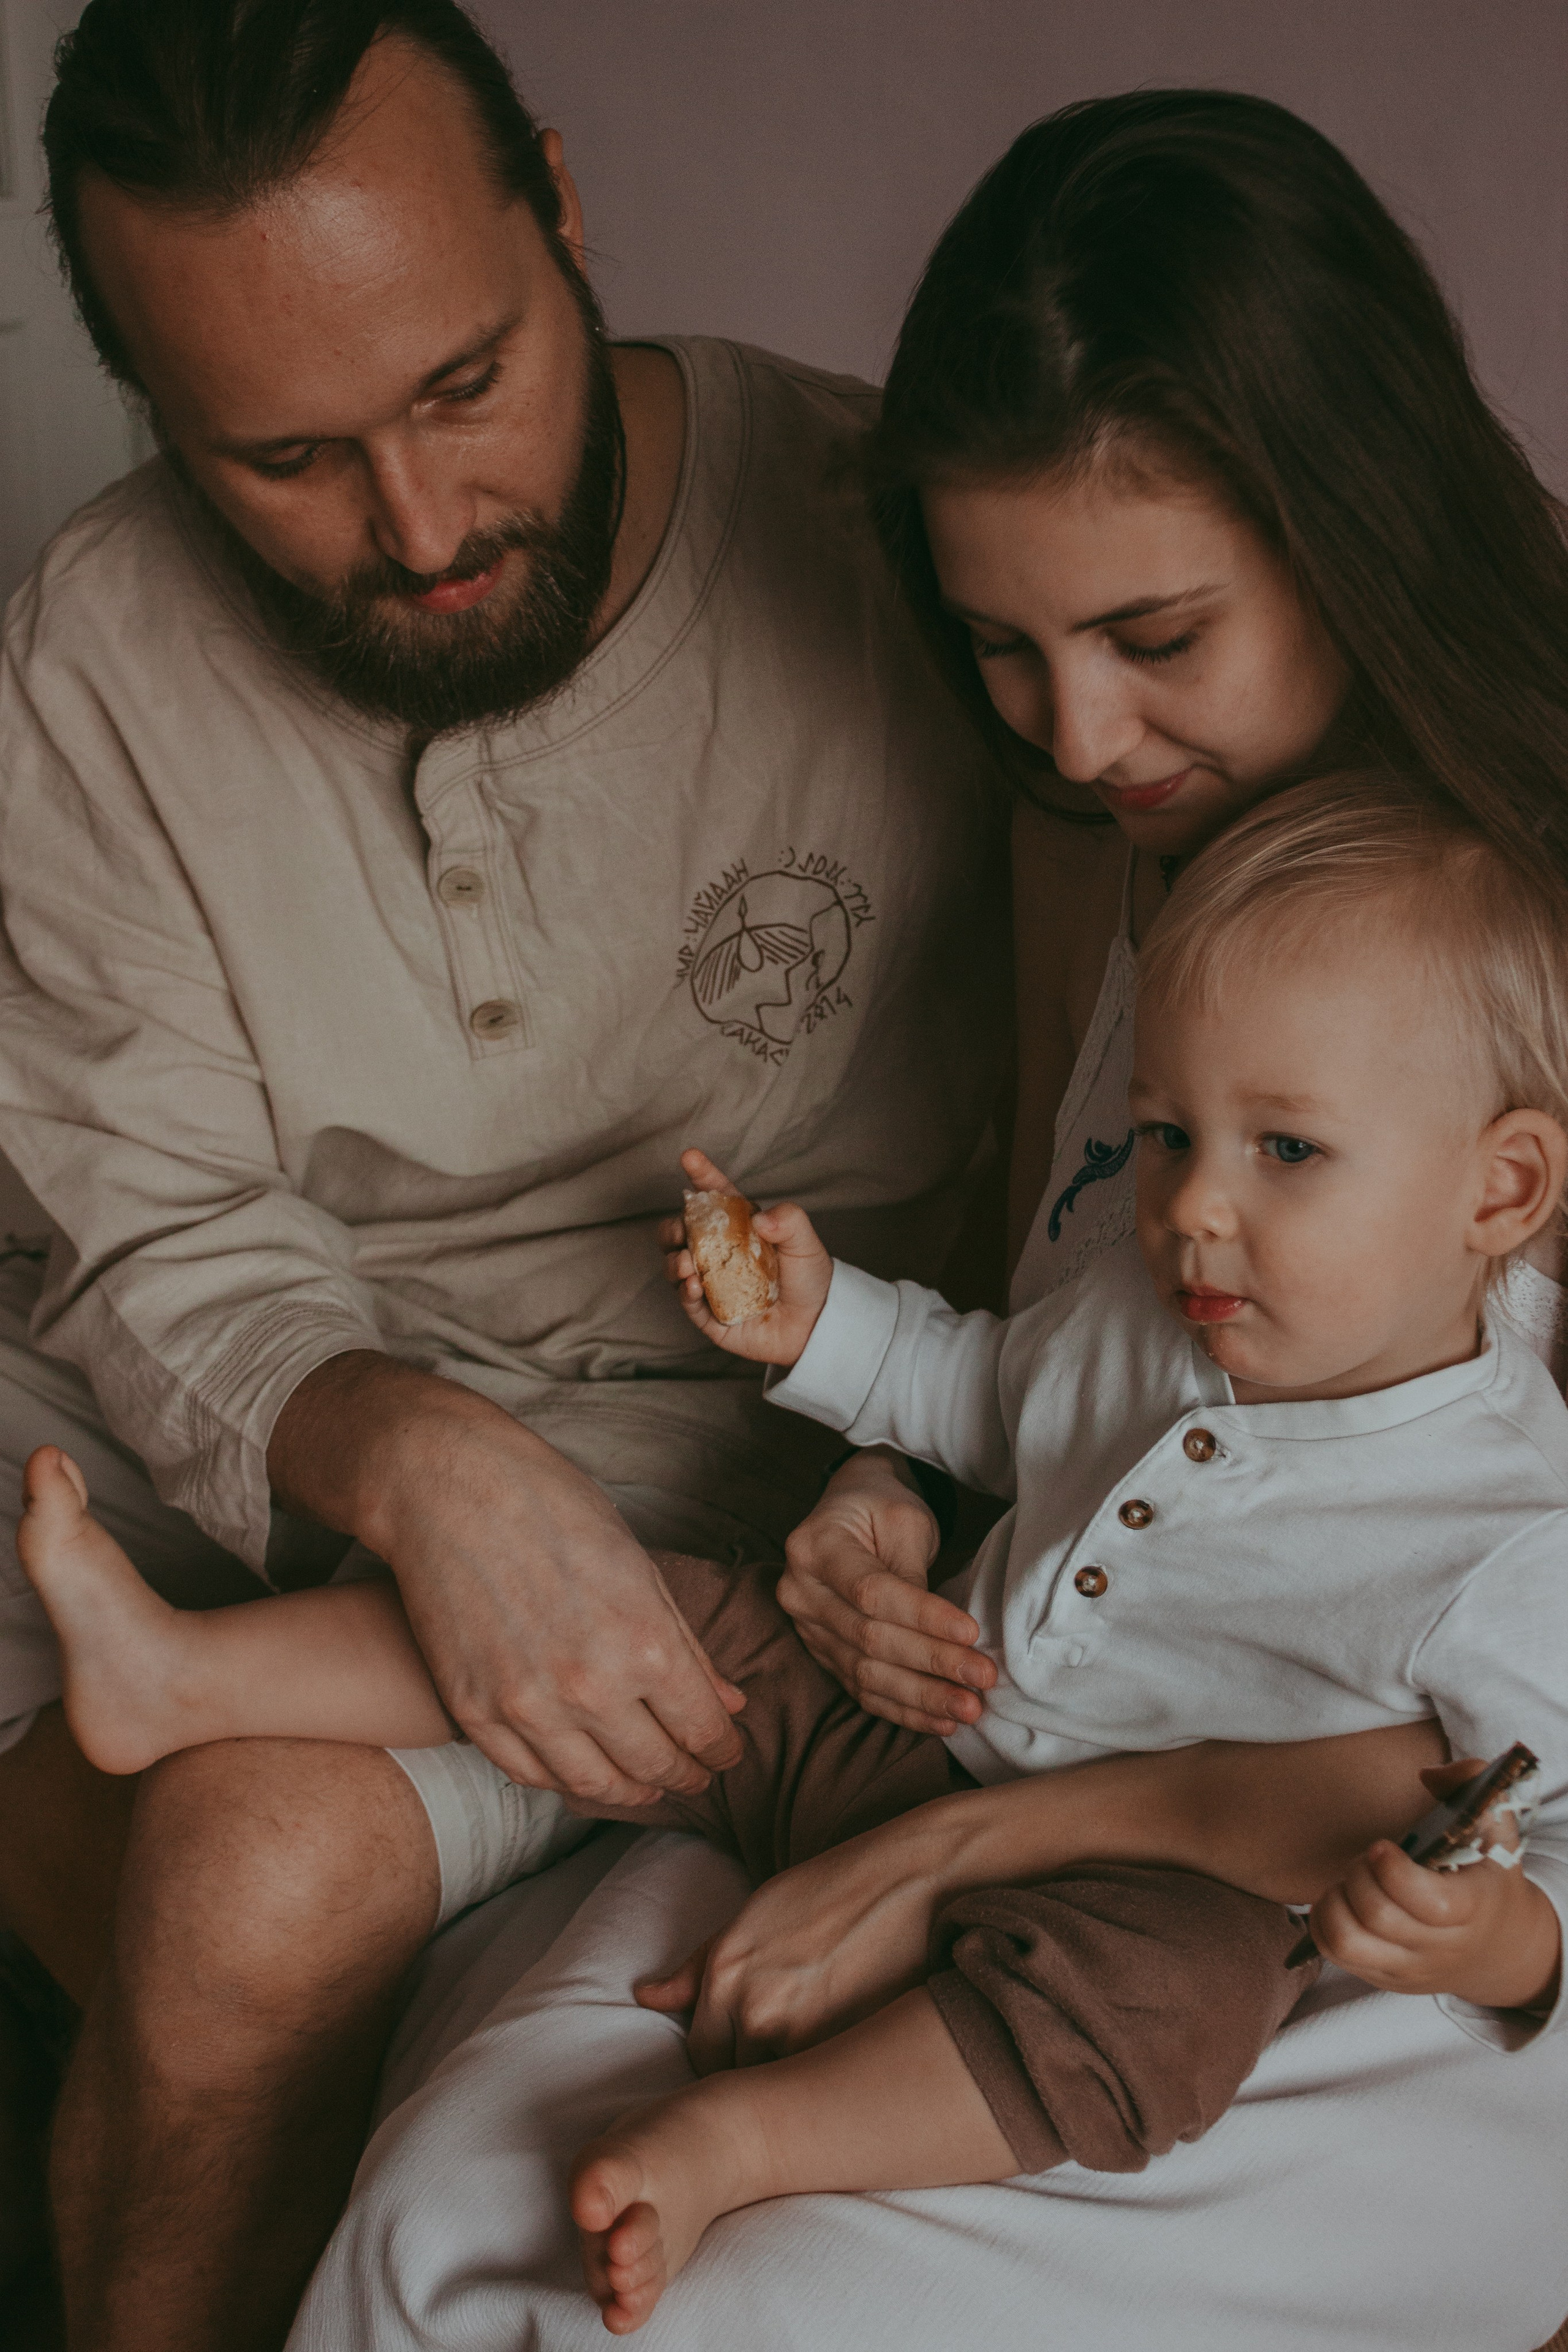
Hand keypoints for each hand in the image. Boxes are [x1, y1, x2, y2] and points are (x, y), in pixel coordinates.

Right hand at [268, 1354, 744, 1806]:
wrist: (449, 1490)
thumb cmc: (553, 1510)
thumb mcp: (640, 1567)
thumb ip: (686, 1645)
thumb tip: (730, 1704)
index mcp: (644, 1643)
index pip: (702, 1729)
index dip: (722, 1750)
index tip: (726, 1753)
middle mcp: (590, 1687)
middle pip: (656, 1764)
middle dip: (686, 1775)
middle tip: (695, 1774)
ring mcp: (526, 1706)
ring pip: (593, 1783)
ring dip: (630, 1791)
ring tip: (646, 1784)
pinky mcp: (474, 1711)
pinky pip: (529, 1774)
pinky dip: (564, 1781)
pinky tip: (582, 1771)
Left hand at [634, 1805, 961, 2068]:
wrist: (913, 1878)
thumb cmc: (832, 1888)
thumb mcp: (754, 1913)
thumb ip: (699, 1966)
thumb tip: (646, 1997)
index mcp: (723, 1971)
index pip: (701, 2055)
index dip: (726, 2057)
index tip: (750, 2049)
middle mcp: (751, 2007)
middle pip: (735, 2078)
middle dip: (756, 2070)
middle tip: (788, 2047)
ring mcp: (798, 2032)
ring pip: (777, 2086)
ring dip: (791, 2077)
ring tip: (821, 2047)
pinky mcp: (843, 2047)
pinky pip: (818, 2087)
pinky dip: (828, 2079)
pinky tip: (847, 2054)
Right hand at [658, 1147, 831, 1364]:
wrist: (816, 1326)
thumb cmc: (809, 1279)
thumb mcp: (805, 1242)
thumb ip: (788, 1220)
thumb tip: (758, 1219)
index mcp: (739, 1228)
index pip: (716, 1197)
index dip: (701, 1176)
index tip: (689, 1157)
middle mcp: (720, 1253)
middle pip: (681, 1232)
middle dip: (672, 1227)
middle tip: (681, 1230)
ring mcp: (712, 1283)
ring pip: (675, 1265)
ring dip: (673, 1261)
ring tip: (688, 1265)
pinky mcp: (710, 1314)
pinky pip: (686, 1300)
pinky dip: (684, 1290)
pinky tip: (693, 1285)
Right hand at [778, 1449, 996, 1734]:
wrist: (850, 1511)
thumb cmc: (881, 1507)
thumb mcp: (903, 1519)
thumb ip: (913, 1572)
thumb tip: (944, 1635)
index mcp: (814, 1546)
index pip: (871, 1592)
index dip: (923, 1617)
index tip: (972, 1632)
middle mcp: (800, 1592)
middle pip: (869, 1639)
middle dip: (932, 1662)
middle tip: (982, 1677)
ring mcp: (807, 1629)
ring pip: (865, 1674)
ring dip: (922, 1696)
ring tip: (968, 1708)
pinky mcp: (823, 1654)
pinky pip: (862, 1691)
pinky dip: (903, 1710)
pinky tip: (941, 1721)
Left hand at [1309, 1760, 1561, 2008]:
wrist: (1499, 1946)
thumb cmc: (1487, 1873)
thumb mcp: (1496, 1826)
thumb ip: (1471, 1784)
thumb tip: (1428, 1775)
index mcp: (1473, 1908)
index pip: (1429, 1902)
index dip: (1394, 1870)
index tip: (1382, 1846)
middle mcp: (1441, 1947)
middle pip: (1378, 1916)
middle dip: (1359, 1874)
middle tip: (1368, 1859)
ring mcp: (1409, 1969)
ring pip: (1346, 1942)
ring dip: (1336, 1900)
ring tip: (1353, 1881)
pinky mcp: (1383, 1978)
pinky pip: (1333, 1953)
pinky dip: (1323, 1920)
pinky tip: (1343, 1899)